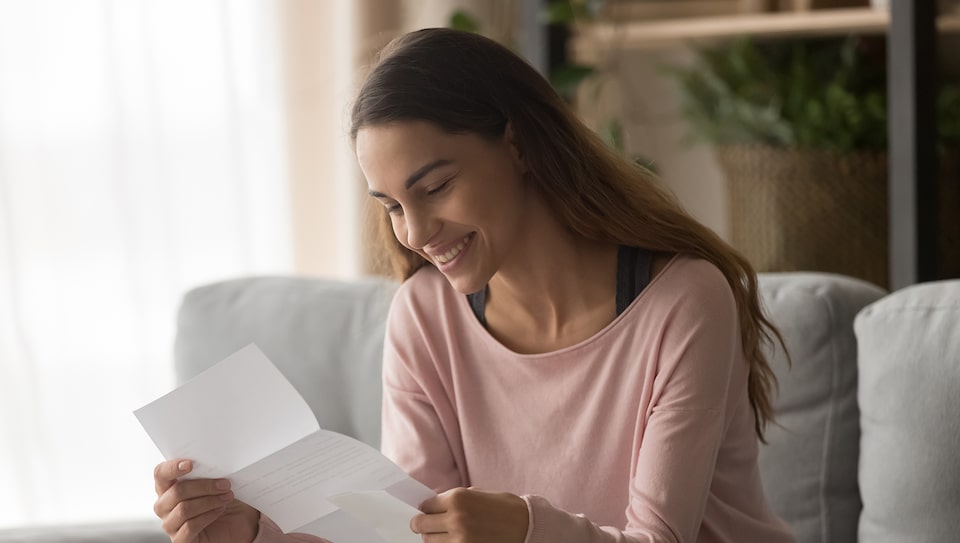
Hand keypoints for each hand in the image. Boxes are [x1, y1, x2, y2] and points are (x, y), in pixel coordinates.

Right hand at [153, 459, 259, 542]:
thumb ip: (209, 472)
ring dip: (209, 501)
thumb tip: (214, 460)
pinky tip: (220, 510)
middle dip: (204, 486)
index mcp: (169, 488)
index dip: (172, 468)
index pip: (161, 474)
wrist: (238, 524)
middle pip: (176, 491)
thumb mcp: (217, 483)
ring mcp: (170, 524)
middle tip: (225, 484)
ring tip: (227, 496)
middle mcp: (165, 506)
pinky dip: (208, 515)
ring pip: (184, 509)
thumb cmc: (223, 501)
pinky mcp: (180, 540)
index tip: (190, 464)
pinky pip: (190, 526)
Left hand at [410, 487, 527, 542]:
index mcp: (458, 498)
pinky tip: (456, 540)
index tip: (429, 511)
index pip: (425, 505)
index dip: (426, 509)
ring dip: (435, 538)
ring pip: (429, 541)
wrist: (527, 526)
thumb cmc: (504, 508)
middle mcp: (455, 518)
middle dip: (424, 524)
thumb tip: (433, 506)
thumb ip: (455, 499)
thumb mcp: (478, 493)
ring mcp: (460, 540)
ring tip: (447, 534)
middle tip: (430, 525)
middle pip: (421, 525)